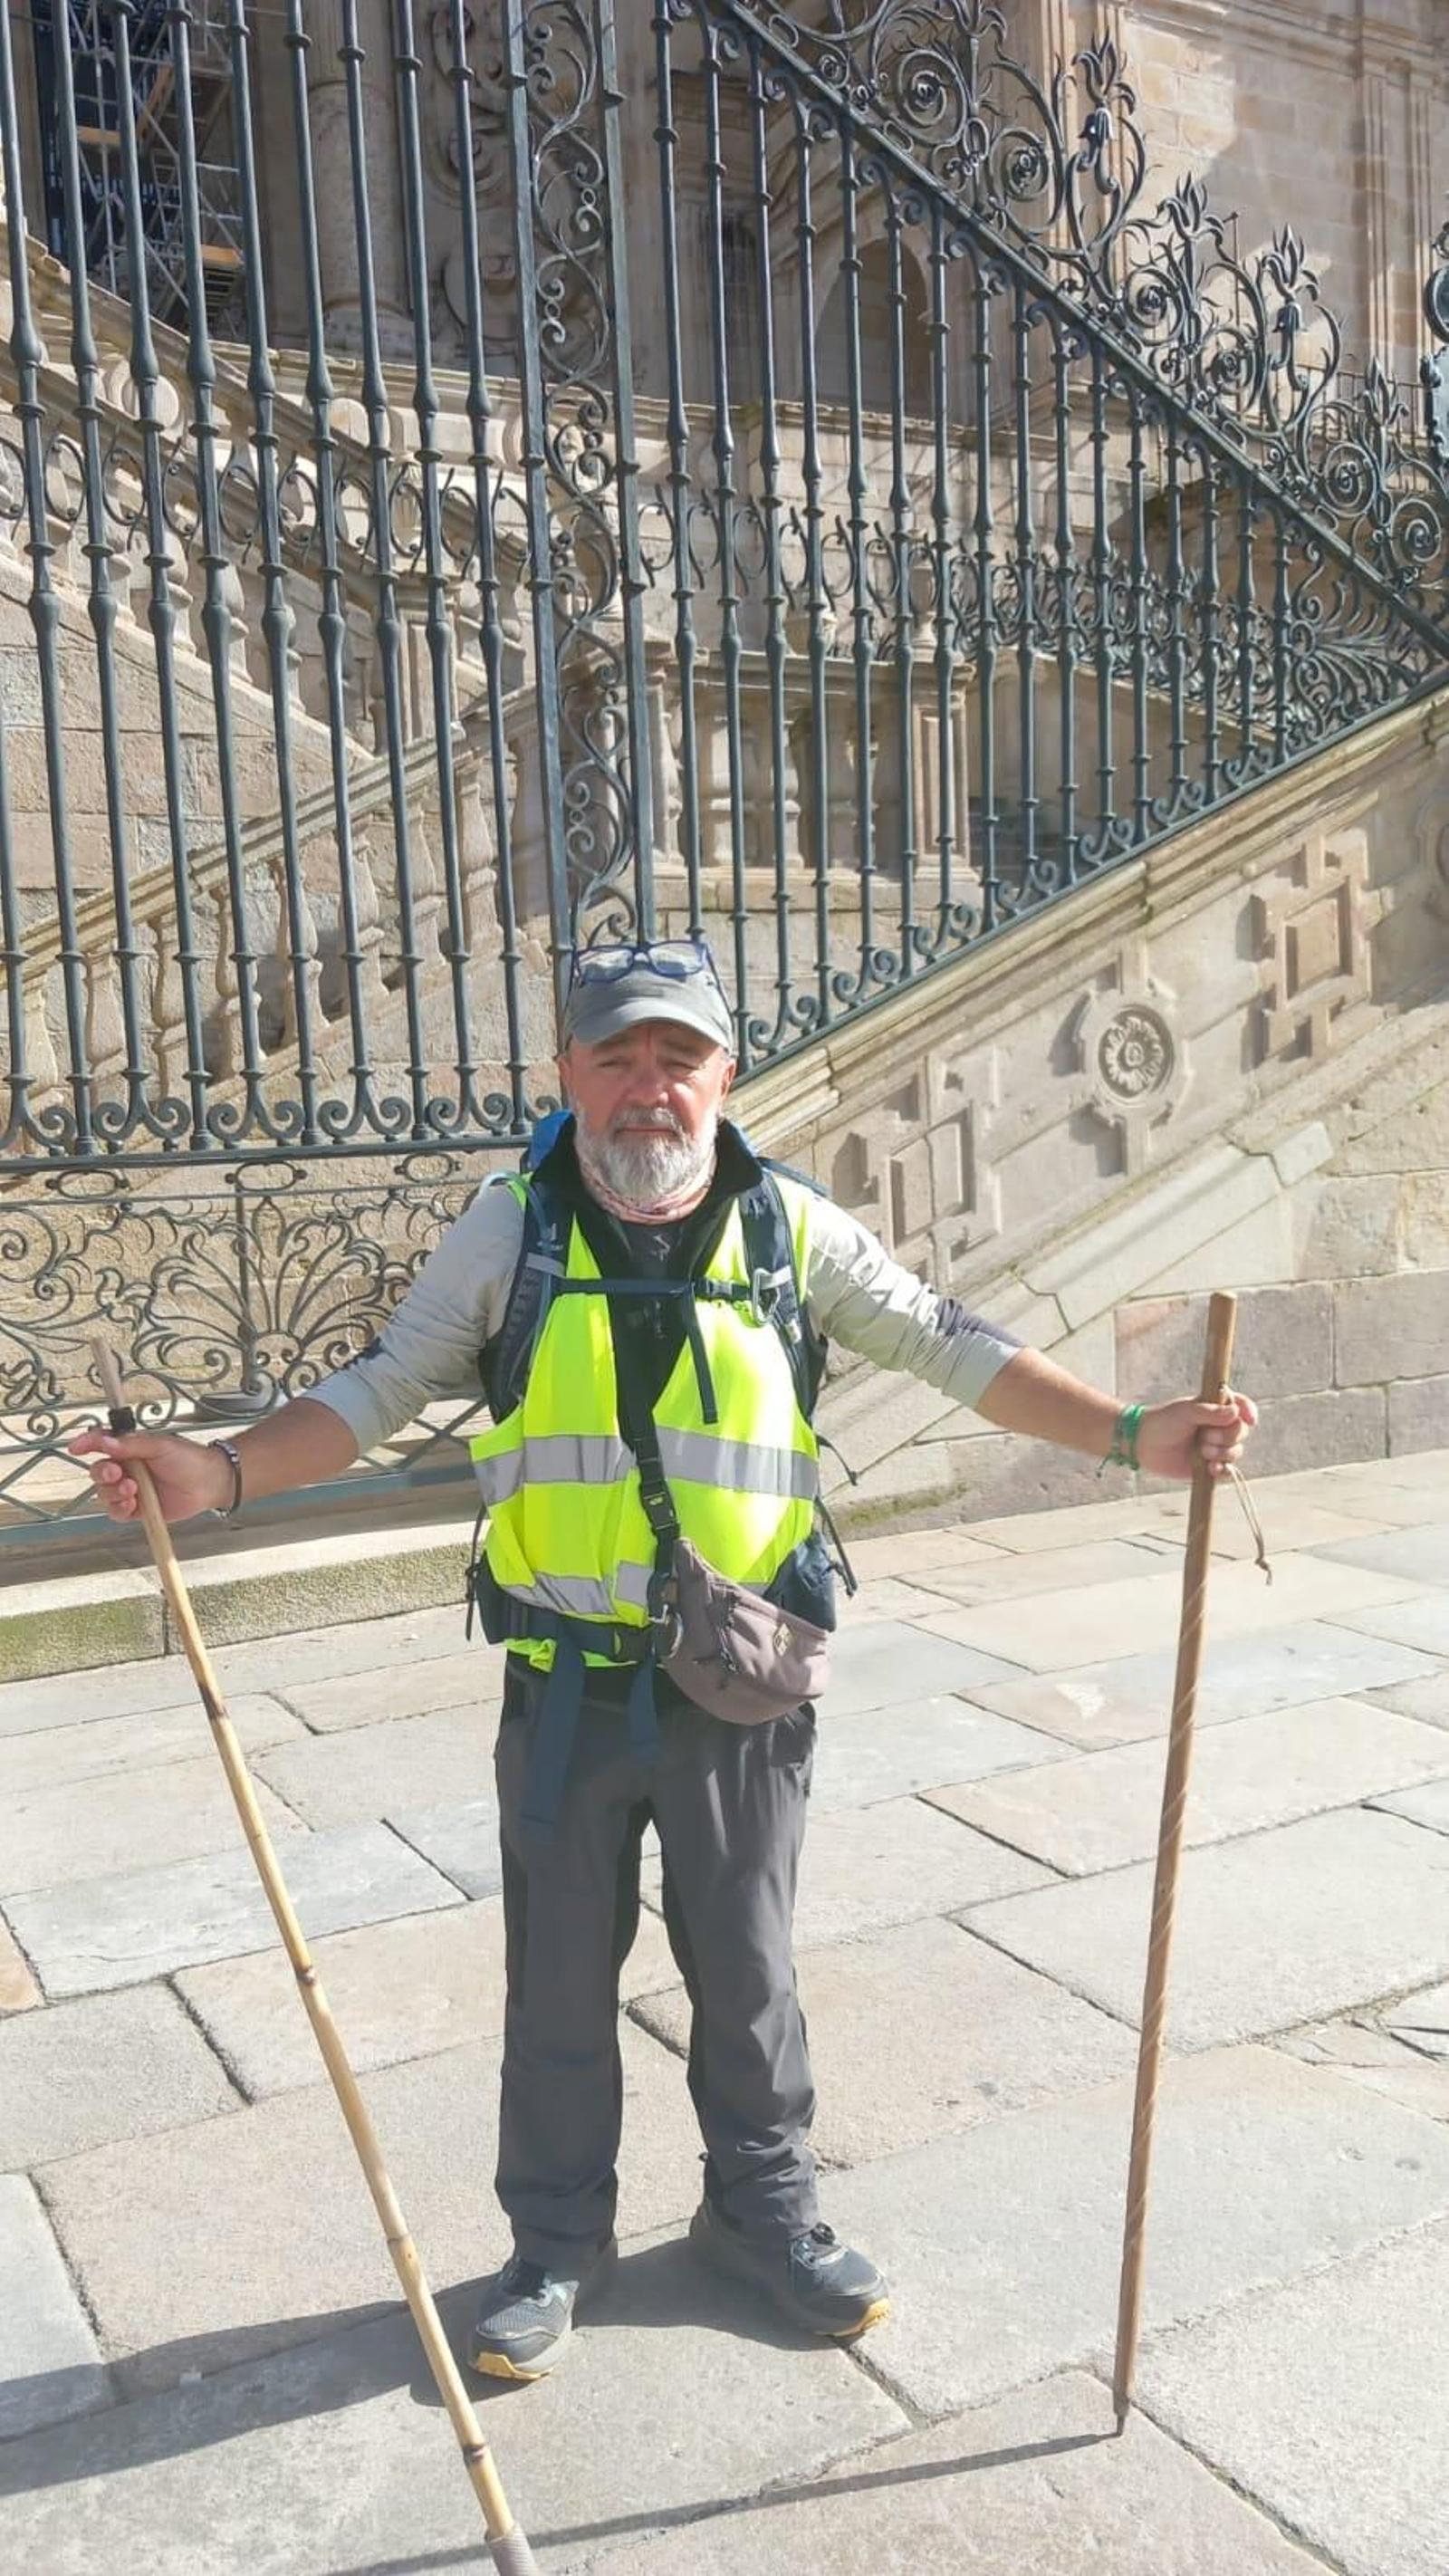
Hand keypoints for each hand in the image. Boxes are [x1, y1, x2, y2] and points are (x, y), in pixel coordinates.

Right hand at [68, 1427, 231, 1526]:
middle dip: (103, 1473)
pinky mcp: (137, 1509)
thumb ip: (132, 1444)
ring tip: (133, 1490)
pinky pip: (116, 1512)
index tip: (75, 1447)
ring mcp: (131, 1489)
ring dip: (113, 1493)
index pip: (101, 1444)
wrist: (210, 1483)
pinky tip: (132, 1505)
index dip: (86, 1444)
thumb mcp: (160, 1445)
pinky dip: (119, 1509)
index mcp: (129, 1448)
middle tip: (119, 1473)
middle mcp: (126, 1468)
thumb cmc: (189, 1459)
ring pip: (104, 1494)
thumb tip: (105, 1440)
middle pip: (98, 1472)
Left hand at [1136, 1391, 1257, 1482]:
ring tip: (1202, 1452)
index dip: (1249, 1411)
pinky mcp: (1209, 1465)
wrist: (1143, 1445)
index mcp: (1215, 1408)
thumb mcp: (1186, 1412)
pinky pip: (1227, 1470)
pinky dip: (1222, 1469)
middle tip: (1205, 1437)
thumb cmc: (1163, 1422)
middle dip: (1227, 1436)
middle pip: (1241, 1432)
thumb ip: (1211, 1412)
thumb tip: (1236, 1412)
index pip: (1241, 1406)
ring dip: (1223, 1453)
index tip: (1250, 1419)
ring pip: (1236, 1451)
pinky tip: (1210, 1468)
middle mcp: (1218, 1426)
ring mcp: (1215, 1446)